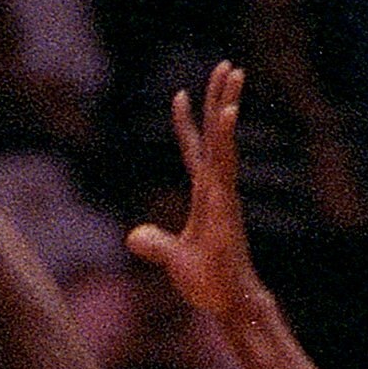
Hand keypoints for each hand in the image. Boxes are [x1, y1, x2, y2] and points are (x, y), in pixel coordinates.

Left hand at [126, 66, 258, 321]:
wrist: (229, 303)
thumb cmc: (209, 283)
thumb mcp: (173, 259)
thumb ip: (155, 244)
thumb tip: (133, 237)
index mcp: (205, 195)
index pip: (194, 151)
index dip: (187, 124)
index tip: (180, 94)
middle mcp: (217, 188)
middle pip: (216, 134)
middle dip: (219, 99)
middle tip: (227, 65)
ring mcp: (224, 193)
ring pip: (224, 140)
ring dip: (227, 105)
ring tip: (234, 72)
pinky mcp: (227, 204)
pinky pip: (226, 164)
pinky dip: (226, 138)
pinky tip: (228, 113)